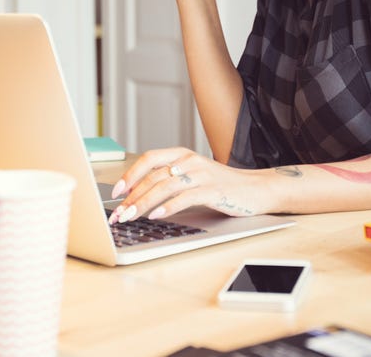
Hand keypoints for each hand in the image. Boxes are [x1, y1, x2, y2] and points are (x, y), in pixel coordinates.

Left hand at [107, 147, 271, 223]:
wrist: (255, 189)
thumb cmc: (221, 185)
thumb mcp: (192, 176)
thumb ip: (169, 180)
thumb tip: (137, 196)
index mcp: (182, 154)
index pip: (149, 159)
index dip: (130, 174)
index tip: (115, 192)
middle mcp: (190, 160)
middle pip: (154, 176)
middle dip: (132, 196)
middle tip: (119, 213)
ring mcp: (202, 174)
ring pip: (166, 186)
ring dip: (145, 203)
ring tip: (131, 216)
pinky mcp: (213, 190)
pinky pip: (186, 197)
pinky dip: (169, 207)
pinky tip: (157, 215)